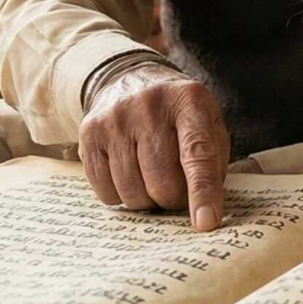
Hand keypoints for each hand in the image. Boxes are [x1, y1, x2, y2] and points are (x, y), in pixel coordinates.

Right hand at [79, 64, 230, 229]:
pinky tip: (128, 174)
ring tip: (151, 179)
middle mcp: (149, 106)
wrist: (129, 80)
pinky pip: (106, 192)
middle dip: (173, 199)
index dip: (202, 192)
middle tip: (175, 190)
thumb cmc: (177, 116)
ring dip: (147, 200)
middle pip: (162, 182)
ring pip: (133, 192)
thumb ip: (212, 165)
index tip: (205, 223)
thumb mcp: (207, 125)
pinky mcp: (90, 133)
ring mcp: (115, 118)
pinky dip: (121, 197)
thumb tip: (203, 215)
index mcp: (189, 101)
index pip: (198, 154)